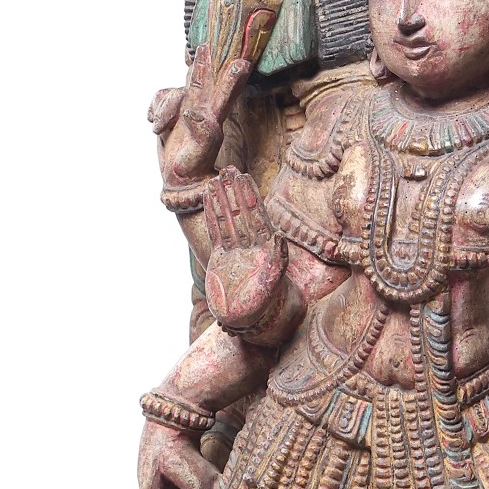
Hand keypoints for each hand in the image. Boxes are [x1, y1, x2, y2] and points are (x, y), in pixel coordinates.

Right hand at [150, 46, 251, 188]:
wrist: (178, 178)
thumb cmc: (193, 168)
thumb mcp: (199, 152)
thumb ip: (201, 131)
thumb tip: (193, 111)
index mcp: (215, 118)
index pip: (225, 94)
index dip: (232, 78)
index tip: (242, 64)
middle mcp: (202, 109)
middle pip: (202, 81)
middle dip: (203, 65)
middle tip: (205, 46)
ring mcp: (186, 109)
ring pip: (173, 92)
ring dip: (162, 109)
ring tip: (157, 129)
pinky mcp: (171, 112)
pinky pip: (160, 99)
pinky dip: (154, 111)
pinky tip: (155, 126)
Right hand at [202, 168, 286, 332]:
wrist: (246, 319)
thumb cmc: (263, 304)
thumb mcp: (272, 282)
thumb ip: (276, 261)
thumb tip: (279, 237)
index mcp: (265, 247)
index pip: (257, 215)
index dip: (250, 195)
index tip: (244, 177)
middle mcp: (252, 244)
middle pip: (243, 211)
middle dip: (236, 190)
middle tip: (229, 168)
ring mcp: (236, 249)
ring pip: (229, 218)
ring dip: (224, 198)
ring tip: (217, 178)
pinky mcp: (222, 256)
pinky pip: (217, 230)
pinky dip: (213, 214)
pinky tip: (209, 198)